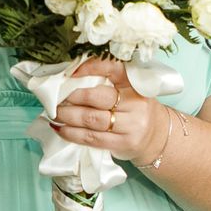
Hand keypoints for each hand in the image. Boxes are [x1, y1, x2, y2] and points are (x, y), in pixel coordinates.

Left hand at [47, 59, 169, 162]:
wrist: (156, 137)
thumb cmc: (134, 109)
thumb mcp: (129, 91)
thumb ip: (107, 83)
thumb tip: (70, 78)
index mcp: (136, 84)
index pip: (114, 69)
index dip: (92, 67)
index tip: (72, 71)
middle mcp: (136, 103)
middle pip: (98, 97)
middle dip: (72, 97)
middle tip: (55, 96)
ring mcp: (131, 125)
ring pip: (92, 119)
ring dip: (67, 116)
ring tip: (54, 113)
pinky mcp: (124, 143)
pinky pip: (92, 138)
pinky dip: (71, 134)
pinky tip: (60, 129)